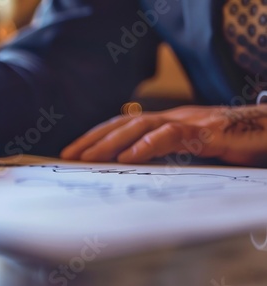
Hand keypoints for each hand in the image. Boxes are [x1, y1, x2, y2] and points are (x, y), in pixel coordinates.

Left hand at [61, 105, 266, 166]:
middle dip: (95, 139)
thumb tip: (134, 166)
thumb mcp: (192, 150)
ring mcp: (190, 122)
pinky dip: (148, 145)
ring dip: (113, 141)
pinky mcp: (207, 132)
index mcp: (167, 122)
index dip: (97, 136)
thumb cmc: (231, 143)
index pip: (123, 124)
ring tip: (90, 157)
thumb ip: (165, 154)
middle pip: (125, 123)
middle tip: (70, 155)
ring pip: (142, 125)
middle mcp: (173, 117)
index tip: (73, 151)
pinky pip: (173, 134)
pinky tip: (128, 157)